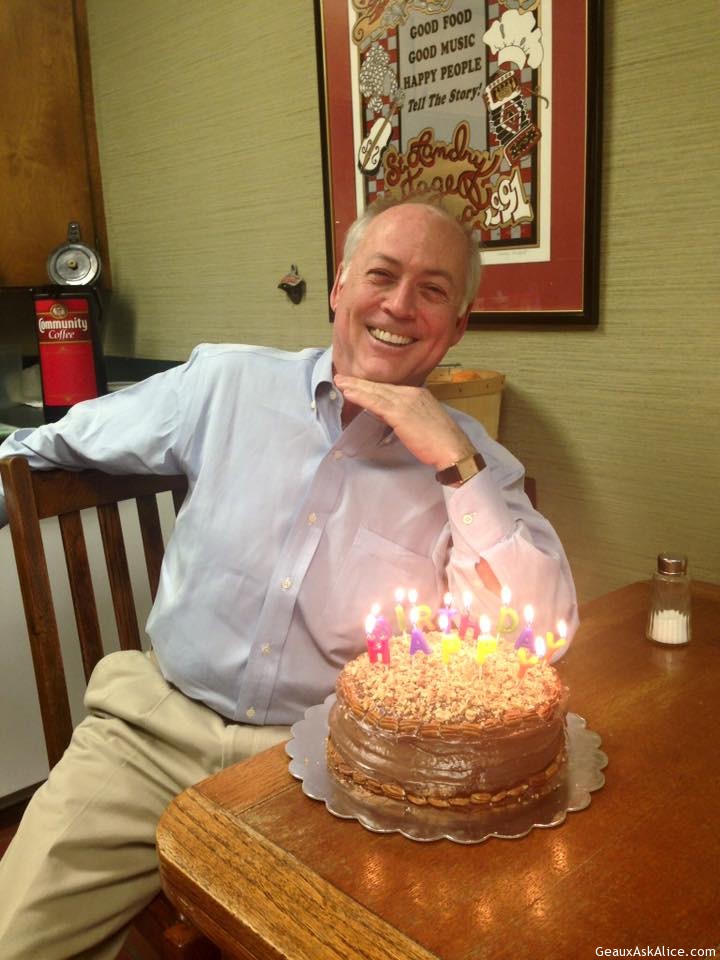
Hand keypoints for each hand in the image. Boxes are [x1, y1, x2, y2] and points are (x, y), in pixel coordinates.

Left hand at [334, 375, 475, 469]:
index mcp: (419, 394)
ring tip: (340, 382)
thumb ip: (404, 417)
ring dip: (356, 387)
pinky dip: (360, 396)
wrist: (453, 450)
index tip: (357, 384)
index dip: (372, 387)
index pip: (390, 389)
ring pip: (376, 392)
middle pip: (381, 387)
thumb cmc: (440, 443)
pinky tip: (348, 393)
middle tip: (341, 377)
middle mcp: (412, 393)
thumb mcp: (422, 423)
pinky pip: (376, 403)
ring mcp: (406, 402)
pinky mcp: (401, 413)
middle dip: (360, 383)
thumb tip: (386, 416)